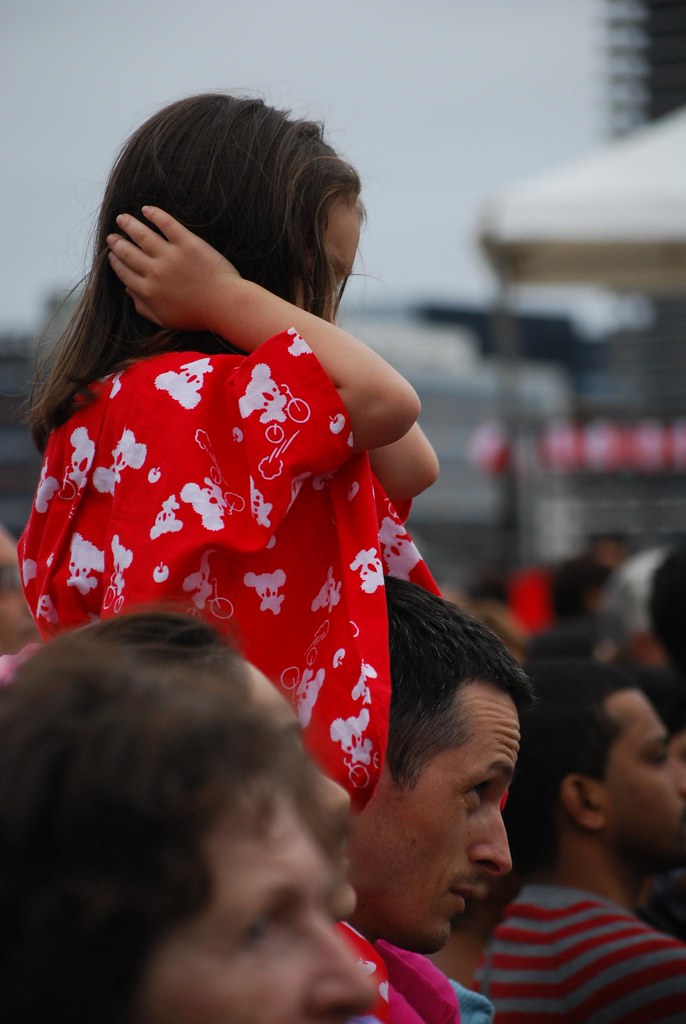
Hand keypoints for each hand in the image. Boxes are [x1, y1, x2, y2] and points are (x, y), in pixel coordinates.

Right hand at [106, 206, 239, 329]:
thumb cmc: (197, 316)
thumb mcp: (166, 320)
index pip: (124, 273)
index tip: (111, 254)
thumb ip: (144, 307)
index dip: (115, 262)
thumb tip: (128, 292)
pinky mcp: (187, 243)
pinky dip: (155, 214)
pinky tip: (147, 210)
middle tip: (112, 236)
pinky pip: (166, 224)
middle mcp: (155, 272)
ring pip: (142, 235)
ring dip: (129, 225)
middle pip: (129, 253)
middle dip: (117, 243)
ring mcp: (170, 256)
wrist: (225, 306)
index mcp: (148, 292)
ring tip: (122, 218)